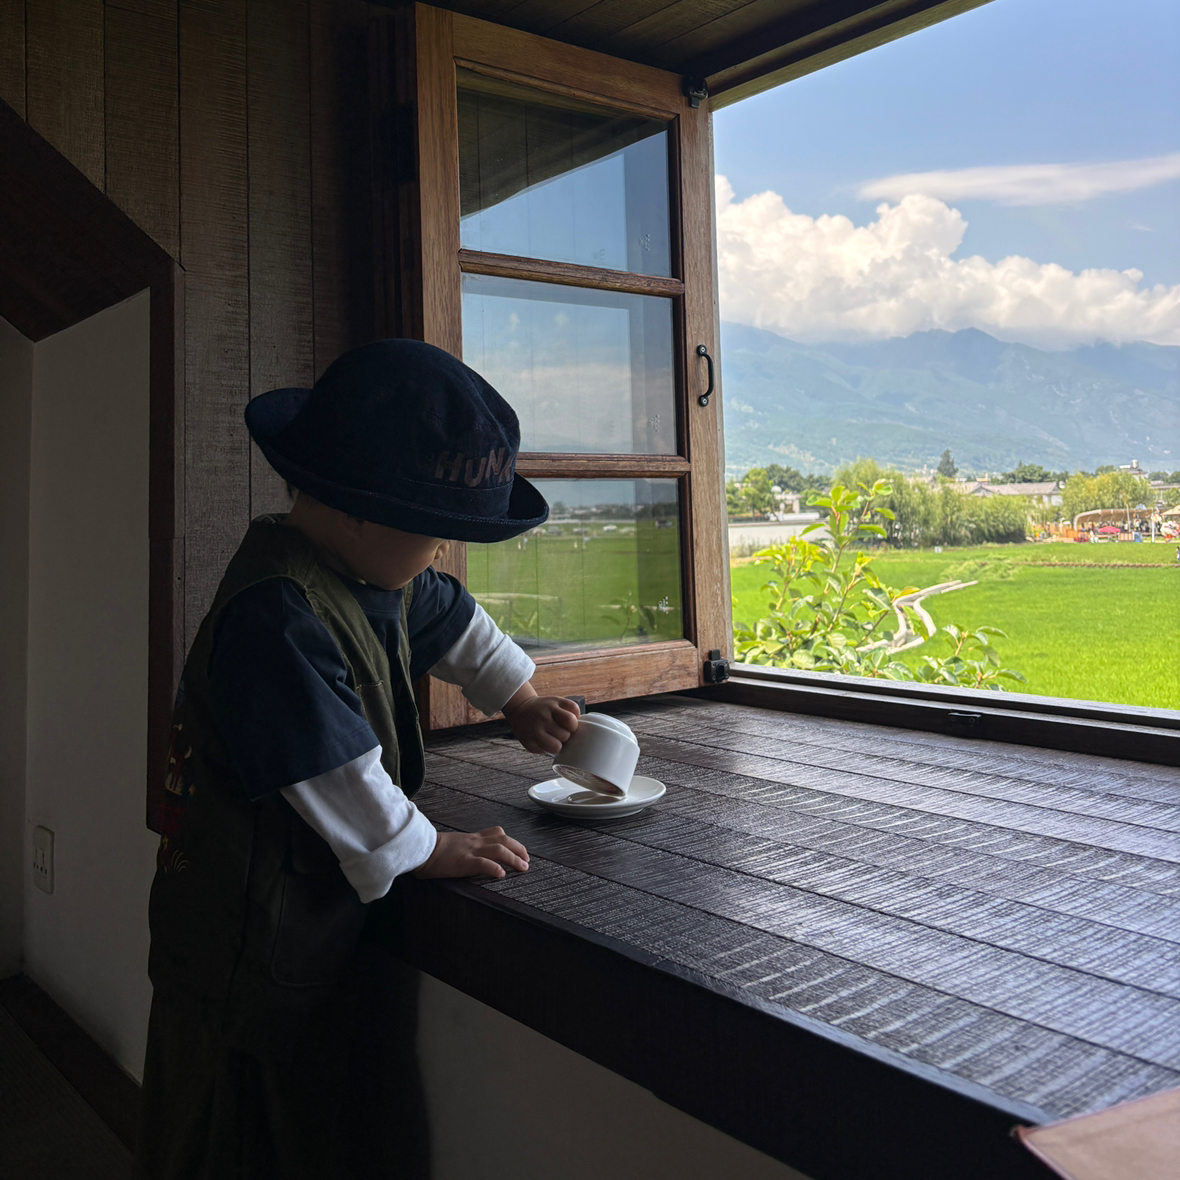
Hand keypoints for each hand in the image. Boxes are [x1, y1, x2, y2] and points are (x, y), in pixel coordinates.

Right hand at [413, 827, 528, 879]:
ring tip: (522, 868)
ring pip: (498, 850)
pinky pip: (482, 863)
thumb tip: (477, 856)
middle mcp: (474, 842)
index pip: (497, 833)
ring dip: (513, 858)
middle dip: (518, 849)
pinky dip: (494, 868)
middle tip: (527, 861)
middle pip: (503, 840)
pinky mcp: (462, 862)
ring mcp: (470, 851)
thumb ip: (466, 846)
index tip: (521, 851)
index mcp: (472, 838)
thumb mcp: (455, 844)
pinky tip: (501, 874)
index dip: (512, 842)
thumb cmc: (434, 850)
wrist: (420, 849)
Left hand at [502, 684, 580, 754]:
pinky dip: (575, 713)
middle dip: (565, 737)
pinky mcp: (556, 699)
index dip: (558, 747)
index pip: (556, 746)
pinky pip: (573, 706)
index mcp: (534, 734)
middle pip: (565, 734)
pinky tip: (570, 716)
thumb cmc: (529, 730)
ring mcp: (549, 708)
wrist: (522, 708)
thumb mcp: (531, 744)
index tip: (555, 743)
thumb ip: (546, 749)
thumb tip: (564, 749)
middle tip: (559, 734)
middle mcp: (542, 720)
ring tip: (568, 727)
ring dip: (572, 726)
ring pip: (570, 720)